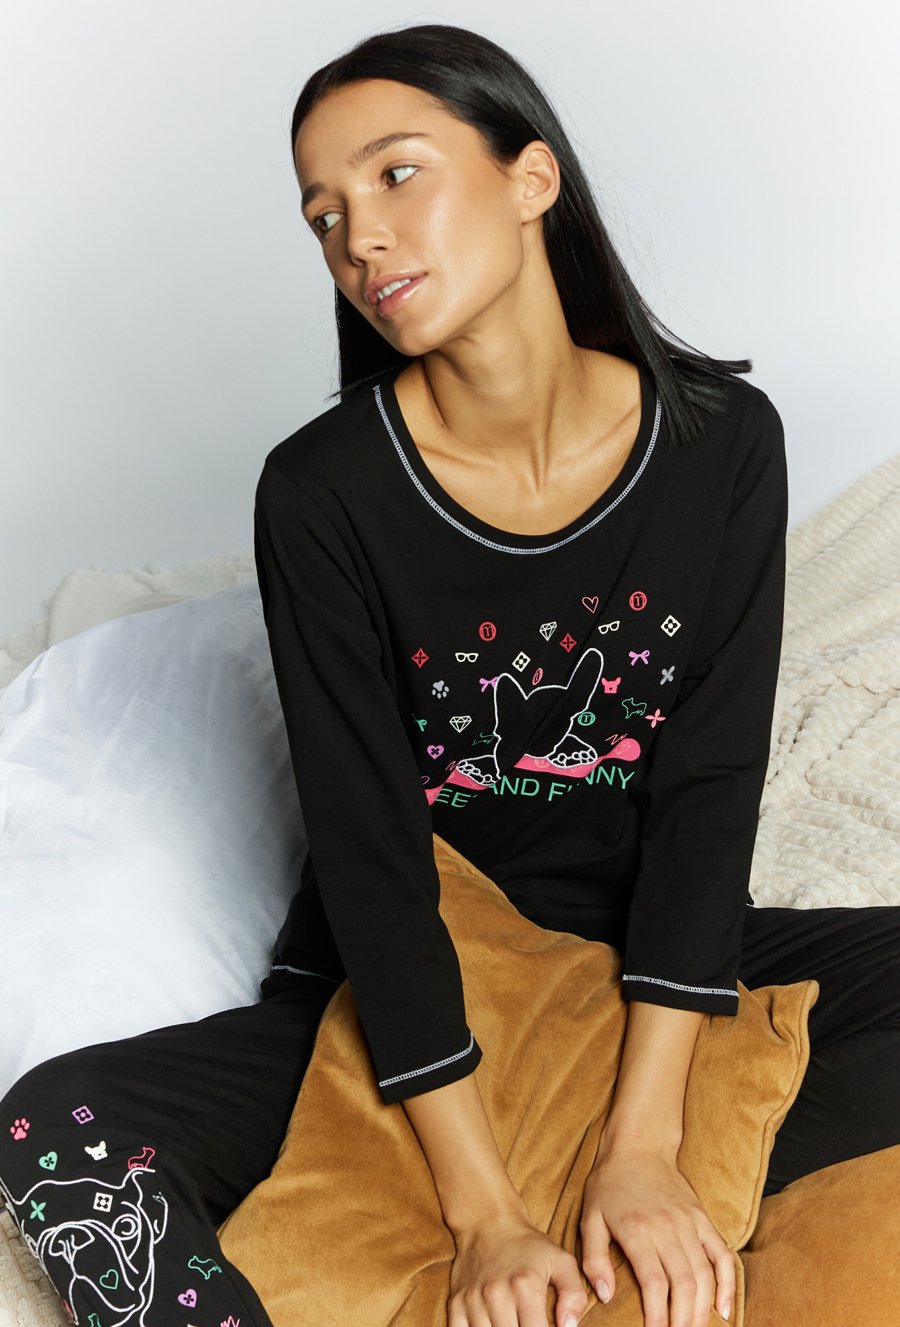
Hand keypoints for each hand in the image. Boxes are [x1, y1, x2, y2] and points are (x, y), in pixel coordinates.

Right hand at [448, 1207, 588, 1326]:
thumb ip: (573, 1295)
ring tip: (511, 1323)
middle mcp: (497, 1295)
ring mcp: (474, 1300)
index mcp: (526, 1287)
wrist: (487, 1222)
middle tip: (527, 1323)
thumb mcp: (560, 1260)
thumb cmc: (528, 1245)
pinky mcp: (456, 1304)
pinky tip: (490, 1326)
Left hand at [579, 1143, 734, 1326]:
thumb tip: (605, 1296)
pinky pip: (722, 1255)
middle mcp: (667, 1228)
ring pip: (704, 1275)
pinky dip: (727, 1284)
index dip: (657, 1316)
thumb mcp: (589, 1218)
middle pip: (684, 1285)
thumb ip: (594, 1259)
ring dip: (702, 1310)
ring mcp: (689, 1223)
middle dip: (682, 1321)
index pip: (655, 1284)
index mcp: (637, 1230)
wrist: (639, 1144)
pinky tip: (722, 1311)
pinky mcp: (703, 1219)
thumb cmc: (609, 1184)